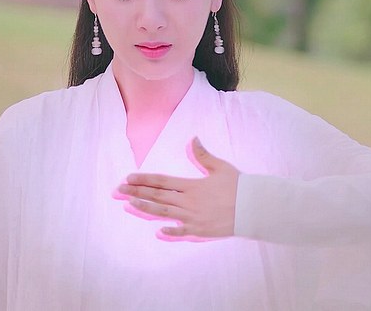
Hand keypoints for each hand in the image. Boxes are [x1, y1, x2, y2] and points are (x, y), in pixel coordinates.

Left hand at [116, 137, 239, 240]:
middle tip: (116, 192)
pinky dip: (170, 232)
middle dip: (135, 193)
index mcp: (191, 185)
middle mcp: (188, 201)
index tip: (128, 178)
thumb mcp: (220, 168)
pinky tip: (157, 232)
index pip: (162, 181)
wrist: (254, 207)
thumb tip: (193, 138)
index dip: (144, 180)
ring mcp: (193, 217)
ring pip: (163, 213)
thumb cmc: (239, 186)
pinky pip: (182, 233)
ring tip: (128, 206)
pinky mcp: (201, 231)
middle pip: (157, 196)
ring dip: (144, 209)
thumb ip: (203, 155)